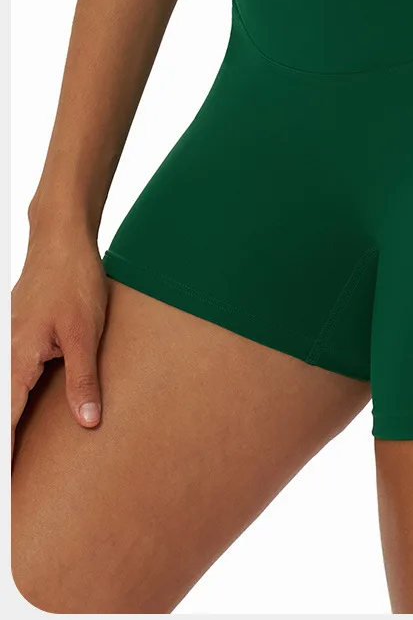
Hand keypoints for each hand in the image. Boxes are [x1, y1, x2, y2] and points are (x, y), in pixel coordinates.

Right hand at [11, 229, 107, 463]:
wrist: (62, 242)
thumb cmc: (74, 281)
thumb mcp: (86, 333)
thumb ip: (84, 380)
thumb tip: (87, 423)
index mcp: (15, 359)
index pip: (4, 422)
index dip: (7, 456)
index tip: (11, 485)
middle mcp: (3, 355)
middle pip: (1, 412)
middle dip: (8, 440)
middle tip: (19, 480)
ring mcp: (6, 345)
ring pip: (5, 395)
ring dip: (11, 422)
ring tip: (20, 456)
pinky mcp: (14, 338)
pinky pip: (10, 378)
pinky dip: (14, 401)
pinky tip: (24, 414)